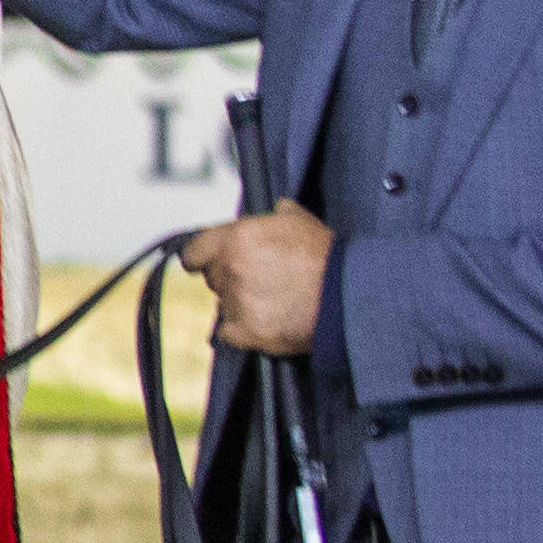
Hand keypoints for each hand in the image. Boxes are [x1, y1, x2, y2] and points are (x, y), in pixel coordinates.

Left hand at [181, 204, 332, 358]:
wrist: (347, 296)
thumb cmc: (327, 257)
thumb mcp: (302, 221)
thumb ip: (279, 214)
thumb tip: (277, 209)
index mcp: (237, 238)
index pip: (195, 250)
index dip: (200, 256)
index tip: (202, 261)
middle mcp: (231, 269)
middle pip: (213, 277)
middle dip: (229, 277)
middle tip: (258, 279)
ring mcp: (238, 303)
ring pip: (223, 304)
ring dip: (239, 303)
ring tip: (271, 300)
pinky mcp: (248, 332)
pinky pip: (229, 332)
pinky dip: (242, 330)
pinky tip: (264, 321)